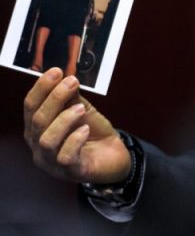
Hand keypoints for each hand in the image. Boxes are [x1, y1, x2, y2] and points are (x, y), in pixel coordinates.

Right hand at [23, 67, 130, 184]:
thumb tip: (65, 78)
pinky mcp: (70, 172)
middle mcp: (39, 146)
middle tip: (71, 83)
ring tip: (80, 109)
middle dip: (54, 98)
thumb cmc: (94, 133)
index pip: (30, 106)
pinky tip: (85, 130)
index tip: (56, 71)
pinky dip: (74, 140)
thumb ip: (72, 98)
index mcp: (38, 128)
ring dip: (64, 120)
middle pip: (37, 120)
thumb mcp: (83, 110)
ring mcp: (53, 162)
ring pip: (47, 139)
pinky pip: (65, 157)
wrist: (115, 156)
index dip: (41, 88)